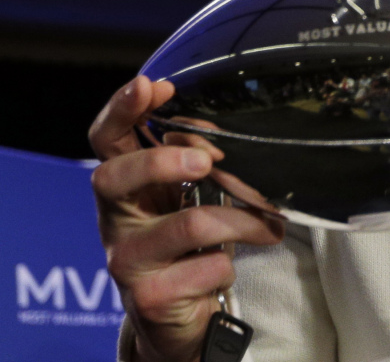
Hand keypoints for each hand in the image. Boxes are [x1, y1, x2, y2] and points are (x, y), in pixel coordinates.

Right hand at [89, 76, 283, 361]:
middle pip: (114, 177)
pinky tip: (227, 268)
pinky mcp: (150, 296)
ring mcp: (127, 259)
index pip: (106, 138)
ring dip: (242, 220)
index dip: (121, 108)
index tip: (152, 85)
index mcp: (125, 185)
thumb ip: (195, 160)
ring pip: (188, 223)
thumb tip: (215, 140)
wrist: (179, 317)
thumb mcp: (189, 196)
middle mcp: (115, 219)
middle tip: (208, 161)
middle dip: (162, 161)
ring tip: (270, 224)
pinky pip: (207, 265)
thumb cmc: (188, 243)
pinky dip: (230, 263)